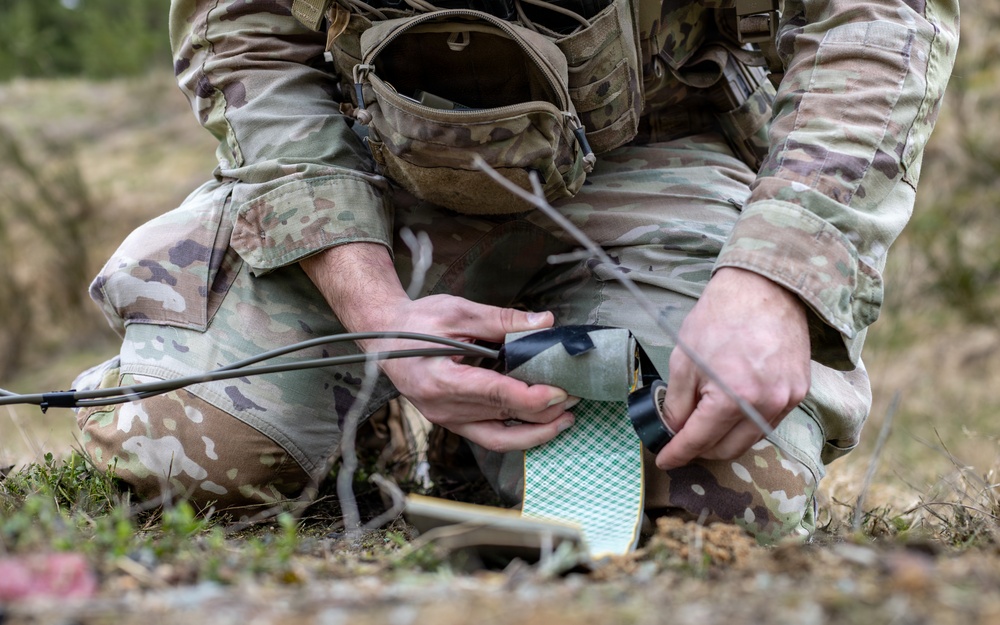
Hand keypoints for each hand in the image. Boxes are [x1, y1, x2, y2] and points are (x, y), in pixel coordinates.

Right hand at [301, 243, 575, 452]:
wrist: (384, 337)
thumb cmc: (418, 322)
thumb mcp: (458, 311)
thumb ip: (502, 320)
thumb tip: (544, 321)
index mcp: (442, 379)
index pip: (497, 396)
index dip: (534, 398)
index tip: (562, 391)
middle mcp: (443, 408)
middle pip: (504, 419)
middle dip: (545, 413)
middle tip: (575, 398)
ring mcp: (446, 420)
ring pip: (499, 439)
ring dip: (536, 433)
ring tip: (566, 419)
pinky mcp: (451, 423)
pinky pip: (490, 437)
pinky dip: (517, 434)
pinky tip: (540, 423)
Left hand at [655, 267, 810, 469]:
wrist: (763, 289)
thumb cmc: (718, 319)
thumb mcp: (684, 361)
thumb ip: (677, 404)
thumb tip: (674, 431)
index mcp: (731, 397)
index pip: (699, 440)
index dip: (678, 453)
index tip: (665, 460)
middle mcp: (763, 405)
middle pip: (727, 449)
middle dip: (702, 450)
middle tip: (683, 441)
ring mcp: (786, 400)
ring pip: (750, 439)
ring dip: (726, 439)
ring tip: (706, 426)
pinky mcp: (799, 392)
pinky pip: (769, 422)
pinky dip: (748, 424)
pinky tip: (733, 412)